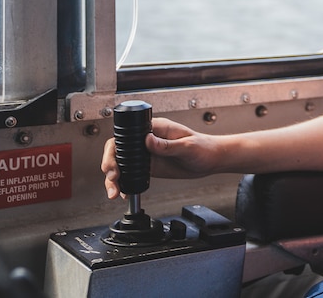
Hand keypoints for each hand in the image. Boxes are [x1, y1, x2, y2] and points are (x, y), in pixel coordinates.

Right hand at [101, 117, 221, 198]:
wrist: (212, 160)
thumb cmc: (204, 147)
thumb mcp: (187, 146)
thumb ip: (168, 145)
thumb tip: (148, 140)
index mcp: (154, 129)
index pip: (126, 134)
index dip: (115, 148)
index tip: (114, 162)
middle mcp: (147, 140)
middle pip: (118, 150)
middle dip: (110, 165)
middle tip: (114, 178)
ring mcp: (147, 154)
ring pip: (122, 164)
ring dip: (114, 178)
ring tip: (115, 191)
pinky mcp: (149, 167)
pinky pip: (131, 174)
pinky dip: (124, 184)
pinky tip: (124, 192)